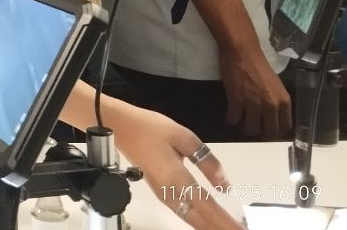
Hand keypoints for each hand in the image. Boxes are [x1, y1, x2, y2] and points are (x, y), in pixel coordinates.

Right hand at [112, 102, 243, 228]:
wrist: (119, 127)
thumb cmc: (150, 128)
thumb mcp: (184, 137)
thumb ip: (207, 161)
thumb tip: (224, 184)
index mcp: (178, 179)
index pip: (209, 208)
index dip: (227, 222)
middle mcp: (170, 193)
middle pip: (199, 220)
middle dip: (220, 228)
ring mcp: (163, 195)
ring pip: (190, 220)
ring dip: (209, 227)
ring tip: (226, 228)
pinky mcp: (159, 192)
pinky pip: (183, 214)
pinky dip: (198, 222)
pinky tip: (206, 223)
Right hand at [220, 47, 291, 138]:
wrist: (242, 52)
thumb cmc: (259, 65)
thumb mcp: (276, 85)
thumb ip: (276, 101)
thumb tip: (271, 115)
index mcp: (284, 101)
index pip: (284, 127)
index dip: (275, 130)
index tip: (267, 128)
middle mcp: (271, 105)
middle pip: (268, 131)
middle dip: (260, 131)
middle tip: (252, 126)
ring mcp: (254, 104)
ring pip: (251, 128)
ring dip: (244, 127)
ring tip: (239, 121)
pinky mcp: (237, 101)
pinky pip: (234, 119)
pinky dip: (230, 119)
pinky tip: (229, 115)